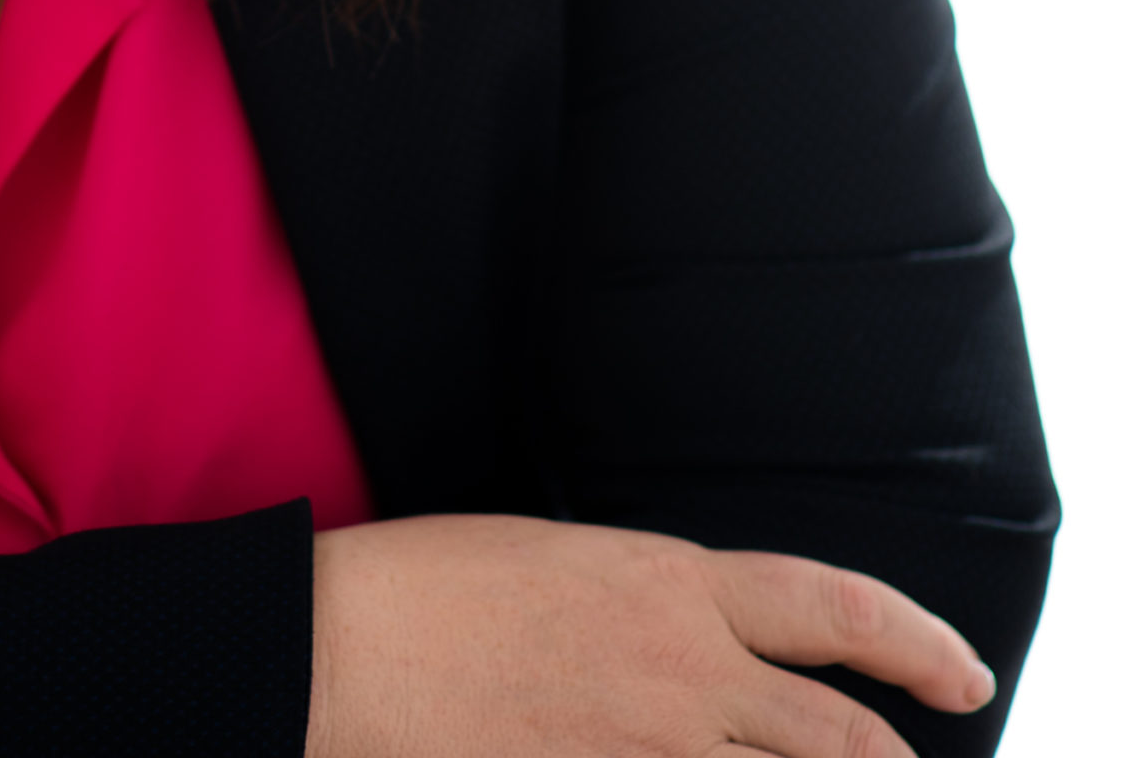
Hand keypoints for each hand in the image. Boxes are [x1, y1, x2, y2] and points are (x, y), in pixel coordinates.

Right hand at [305, 514, 996, 756]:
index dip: (917, 642)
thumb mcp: (559, 560)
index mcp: (666, 583)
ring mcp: (644, 751)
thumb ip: (647, 605)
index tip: (959, 674)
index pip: (834, 608)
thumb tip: (697, 639)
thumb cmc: (427, 586)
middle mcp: (680, 671)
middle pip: (839, 737)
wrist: (340, 646)